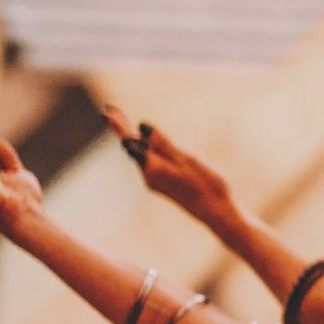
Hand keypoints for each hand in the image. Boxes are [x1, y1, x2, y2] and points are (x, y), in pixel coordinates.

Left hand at [100, 105, 233, 225]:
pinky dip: (148, 150)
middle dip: (123, 128)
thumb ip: (164, 144)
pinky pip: (151, 163)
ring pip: (142, 156)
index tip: (106, 111)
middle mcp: (149, 175)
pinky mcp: (162, 185)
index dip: (118, 125)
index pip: (130, 141)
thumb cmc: (207, 185)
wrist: (217, 213)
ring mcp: (155, 181)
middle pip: (133, 147)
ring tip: (123, 122)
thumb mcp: (187, 159)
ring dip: (135, 139)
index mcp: (153, 167)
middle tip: (111, 110)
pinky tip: (148, 145)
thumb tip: (141, 127)